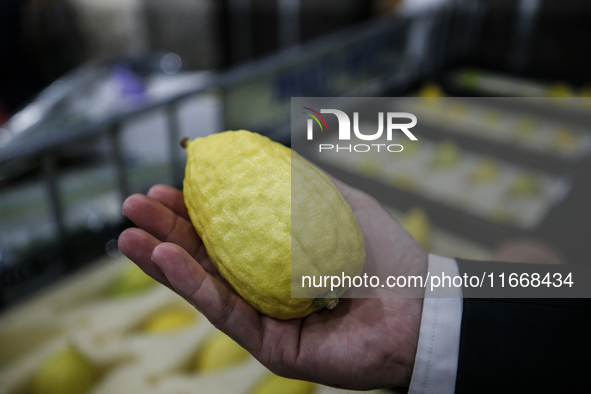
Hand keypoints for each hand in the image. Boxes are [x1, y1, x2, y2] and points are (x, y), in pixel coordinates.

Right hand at [118, 176, 427, 389]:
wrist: (420, 306)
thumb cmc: (387, 254)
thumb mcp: (341, 203)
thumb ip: (302, 181)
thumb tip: (259, 154)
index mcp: (280, 254)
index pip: (227, 231)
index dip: (194, 210)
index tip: (167, 185)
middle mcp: (268, 286)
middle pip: (208, 257)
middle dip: (168, 231)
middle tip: (135, 205)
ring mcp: (267, 318)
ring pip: (206, 286)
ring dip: (164, 260)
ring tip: (128, 235)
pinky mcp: (270, 346)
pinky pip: (226, 313)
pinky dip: (193, 285)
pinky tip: (165, 259)